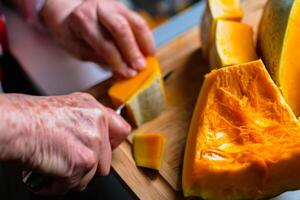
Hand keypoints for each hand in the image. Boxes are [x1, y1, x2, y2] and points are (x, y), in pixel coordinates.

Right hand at [0, 93, 130, 194]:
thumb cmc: (29, 118)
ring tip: (54, 164)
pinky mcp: (84, 161)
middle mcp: (97, 123)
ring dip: (71, 176)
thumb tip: (95, 136)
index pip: (122, 130)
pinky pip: (75, 184)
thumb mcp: (66, 108)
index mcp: (94, 109)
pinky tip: (47, 172)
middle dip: (86, 165)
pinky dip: (58, 185)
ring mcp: (93, 141)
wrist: (14, 125)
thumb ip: (86, 121)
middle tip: (67, 158)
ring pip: (90, 175)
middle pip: (105, 159)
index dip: (111, 144)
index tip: (102, 150)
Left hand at [41, 0, 154, 76]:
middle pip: (121, 29)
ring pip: (135, 23)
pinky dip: (147, 38)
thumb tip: (124, 70)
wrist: (73, 16)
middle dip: (132, 51)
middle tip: (140, 68)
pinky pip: (140, 23)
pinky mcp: (126, 10)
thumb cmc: (74, 35)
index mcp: (83, 19)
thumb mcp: (79, 50)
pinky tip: (149, 51)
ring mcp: (115, 7)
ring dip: (144, 44)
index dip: (117, 60)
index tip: (126, 73)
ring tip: (149, 60)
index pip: (104, 42)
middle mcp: (100, 8)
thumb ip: (100, 59)